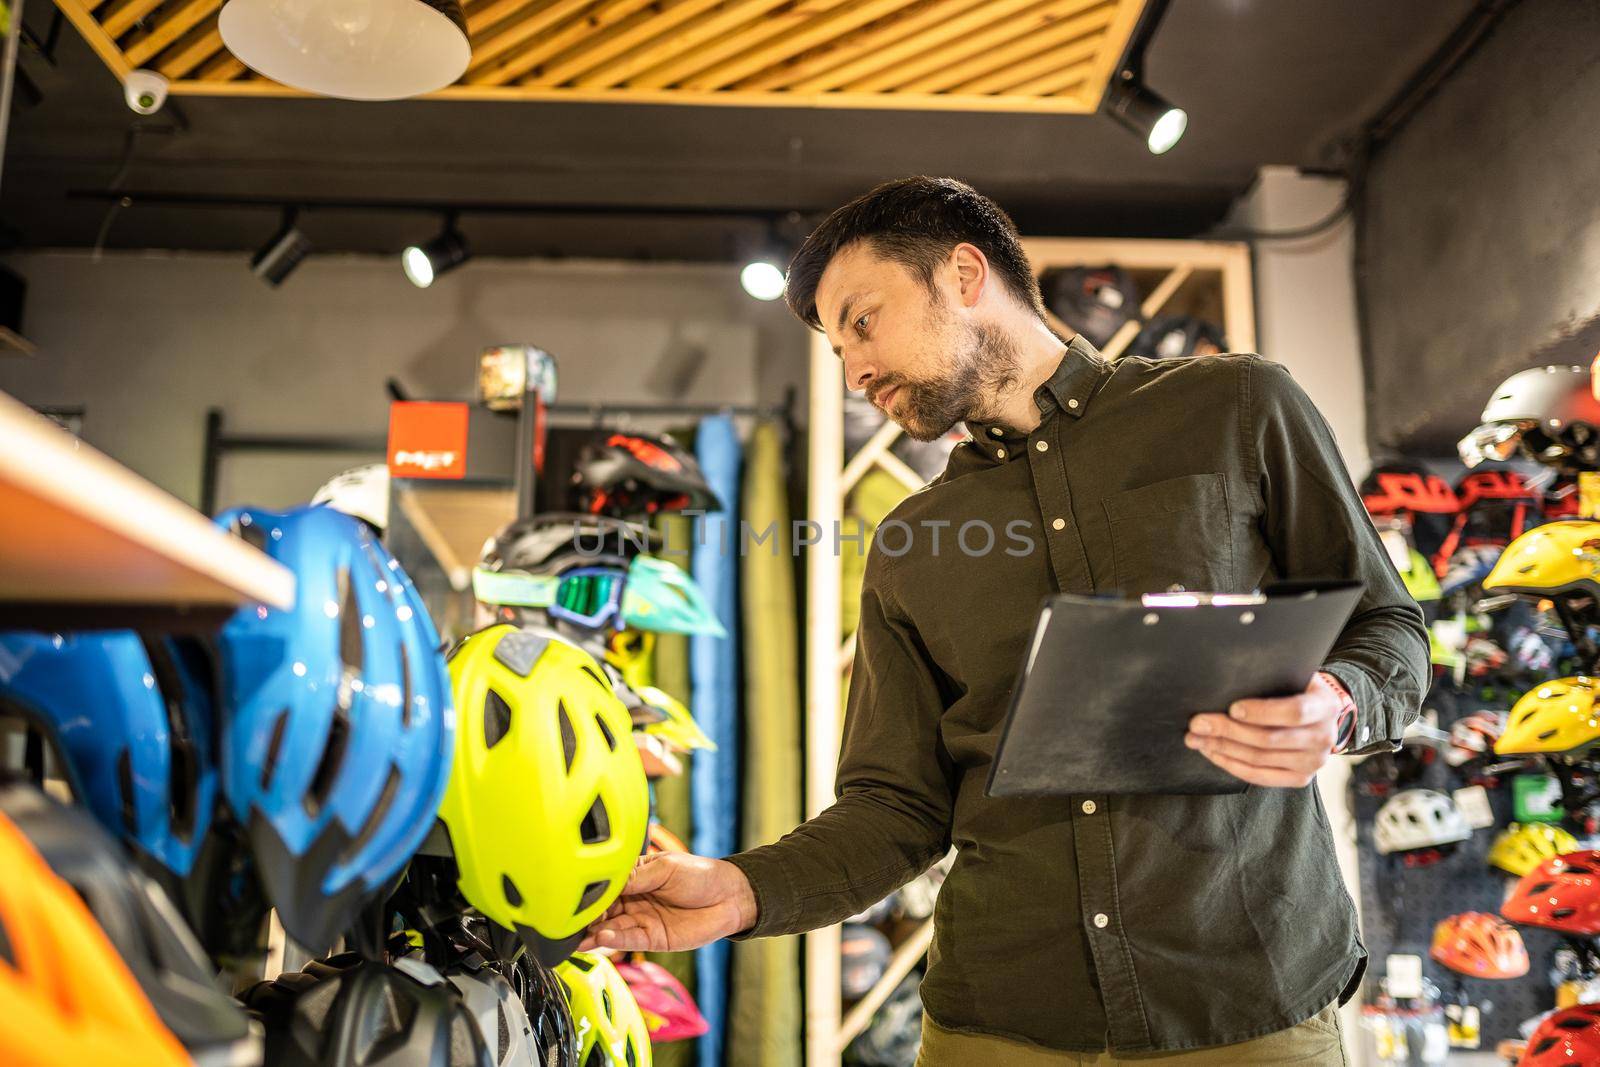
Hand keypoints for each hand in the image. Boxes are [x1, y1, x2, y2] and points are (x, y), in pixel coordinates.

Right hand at [578, 852, 756, 952]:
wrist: (730, 896)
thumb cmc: (700, 874)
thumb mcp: (667, 867)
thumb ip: (637, 876)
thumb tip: (609, 879)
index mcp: (633, 877)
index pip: (605, 884)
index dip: (591, 889)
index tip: (575, 894)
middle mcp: (632, 899)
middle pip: (602, 909)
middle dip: (586, 915)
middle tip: (570, 919)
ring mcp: (641, 920)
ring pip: (612, 927)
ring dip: (594, 932)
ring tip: (579, 936)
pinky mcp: (652, 939)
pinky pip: (630, 940)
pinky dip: (615, 940)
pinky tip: (601, 938)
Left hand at [1184, 672, 1345, 787]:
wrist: (1319, 716)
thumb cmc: (1297, 689)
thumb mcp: (1295, 675)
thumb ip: (1273, 675)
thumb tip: (1230, 672)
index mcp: (1325, 706)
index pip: (1294, 712)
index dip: (1262, 712)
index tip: (1232, 708)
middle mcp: (1324, 738)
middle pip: (1269, 739)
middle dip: (1228, 730)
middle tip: (1198, 723)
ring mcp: (1313, 762)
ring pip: (1259, 759)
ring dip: (1222, 748)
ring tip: (1196, 738)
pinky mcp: (1300, 778)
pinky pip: (1259, 776)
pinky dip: (1231, 764)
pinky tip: (1212, 753)